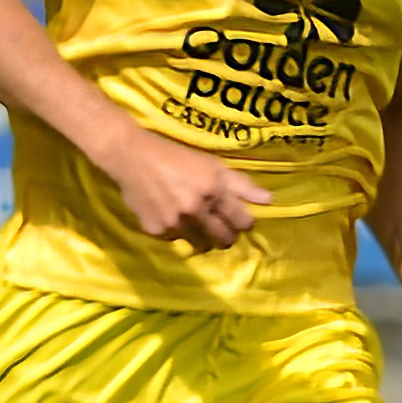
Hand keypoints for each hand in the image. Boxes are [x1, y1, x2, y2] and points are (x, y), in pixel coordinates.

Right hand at [85, 117, 271, 250]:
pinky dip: (178, 233)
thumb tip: (269, 201)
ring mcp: (174, 223)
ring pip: (201, 245)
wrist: (132, 157)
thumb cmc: (176, 157)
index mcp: (213, 191)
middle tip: (220, 227)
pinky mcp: (156, 231)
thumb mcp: (212, 165)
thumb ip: (241, 184)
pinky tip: (172, 217)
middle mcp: (195, 211)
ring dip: (203, 238)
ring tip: (196, 224)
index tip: (239, 220)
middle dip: (226, 236)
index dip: (244, 223)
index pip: (242, 222)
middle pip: (224, 240)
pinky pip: (176, 241)